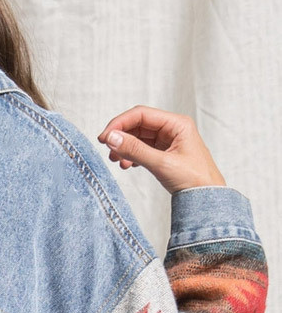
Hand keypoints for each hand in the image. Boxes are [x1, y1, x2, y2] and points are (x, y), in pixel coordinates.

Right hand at [96, 105, 226, 194]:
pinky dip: (131, 155)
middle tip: (107, 150)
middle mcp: (172, 129)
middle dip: (121, 136)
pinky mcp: (163, 153)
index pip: (141, 114)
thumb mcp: (161, 163)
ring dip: (124, 147)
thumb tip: (112, 138)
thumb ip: (135, 150)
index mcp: (177, 124)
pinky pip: (141, 148)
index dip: (120, 123)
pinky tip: (127, 165)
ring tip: (116, 160)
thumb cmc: (195, 179)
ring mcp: (167, 141)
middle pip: (138, 124)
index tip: (104, 137)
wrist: (206, 198)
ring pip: (138, 137)